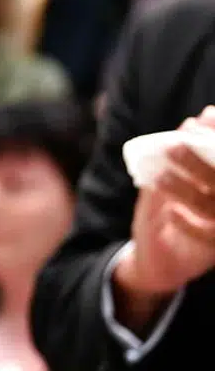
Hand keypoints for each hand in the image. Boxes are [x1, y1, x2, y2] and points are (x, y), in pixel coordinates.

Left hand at [119, 109, 214, 296]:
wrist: (165, 254)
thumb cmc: (183, 202)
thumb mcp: (188, 174)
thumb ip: (197, 147)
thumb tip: (203, 116)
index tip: (198, 122)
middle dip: (199, 162)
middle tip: (174, 146)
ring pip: (212, 206)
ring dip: (186, 189)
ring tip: (161, 178)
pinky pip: (209, 237)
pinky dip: (190, 225)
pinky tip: (172, 213)